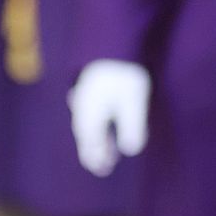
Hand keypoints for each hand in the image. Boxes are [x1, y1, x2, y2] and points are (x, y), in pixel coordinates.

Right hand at [69, 60, 150, 177]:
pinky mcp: (88, 89)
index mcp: (90, 120)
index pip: (90, 148)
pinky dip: (94, 124)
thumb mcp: (133, 102)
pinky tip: (98, 122)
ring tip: (106, 147)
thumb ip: (132, 127)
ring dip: (96, 140)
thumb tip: (131, 150)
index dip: (97, 161)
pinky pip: (87, 114)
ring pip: (86, 126)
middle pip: (86, 139)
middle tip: (105, 166)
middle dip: (95, 153)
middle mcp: (82, 113)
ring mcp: (83, 100)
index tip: (104, 170)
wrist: (110, 45)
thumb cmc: (122, 75)